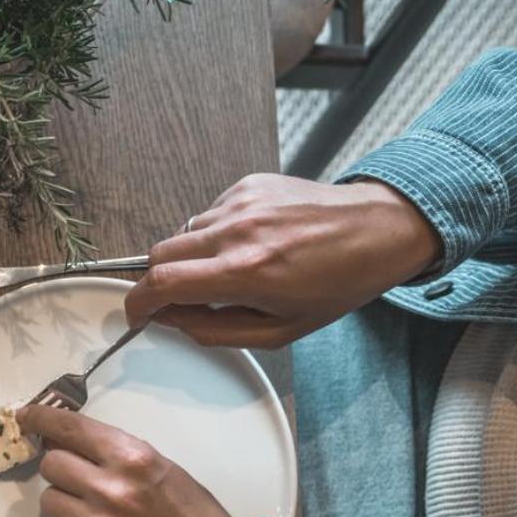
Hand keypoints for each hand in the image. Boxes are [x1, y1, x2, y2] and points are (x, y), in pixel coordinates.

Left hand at [16, 404, 248, 516]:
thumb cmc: (187, 510)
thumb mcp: (156, 465)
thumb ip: (109, 451)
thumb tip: (58, 438)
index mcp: (133, 458)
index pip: (71, 428)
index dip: (41, 418)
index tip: (26, 416)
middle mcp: (114, 491)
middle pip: (51, 465)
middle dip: (62, 470)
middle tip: (82, 481)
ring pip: (49, 502)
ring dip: (65, 506)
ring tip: (96, 515)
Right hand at [122, 173, 441, 348]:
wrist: (379, 229)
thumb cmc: (338, 284)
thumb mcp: (278, 331)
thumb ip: (214, 331)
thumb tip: (171, 321)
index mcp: (245, 272)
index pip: (161, 282)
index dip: (137, 303)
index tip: (138, 314)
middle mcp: (237, 232)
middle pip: (158, 254)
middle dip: (159, 281)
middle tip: (178, 298)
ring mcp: (241, 202)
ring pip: (182, 234)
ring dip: (189, 257)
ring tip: (227, 269)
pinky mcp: (248, 184)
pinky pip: (207, 215)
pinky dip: (214, 234)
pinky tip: (247, 243)